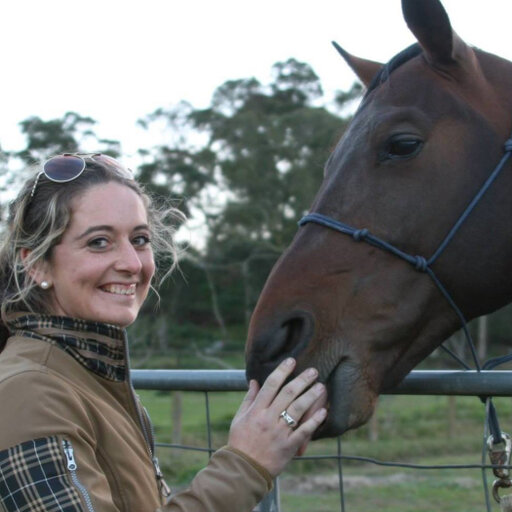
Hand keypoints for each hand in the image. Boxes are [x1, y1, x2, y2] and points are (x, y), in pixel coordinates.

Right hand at [228, 358, 326, 476]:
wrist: (243, 470)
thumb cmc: (240, 442)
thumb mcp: (239, 418)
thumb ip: (249, 399)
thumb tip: (254, 381)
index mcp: (256, 411)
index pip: (271, 385)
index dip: (282, 371)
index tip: (292, 360)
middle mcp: (268, 419)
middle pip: (287, 394)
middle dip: (302, 380)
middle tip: (314, 370)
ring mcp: (279, 433)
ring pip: (297, 410)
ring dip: (311, 396)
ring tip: (321, 386)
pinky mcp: (288, 447)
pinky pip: (303, 431)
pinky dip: (314, 421)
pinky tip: (323, 411)